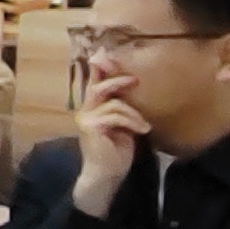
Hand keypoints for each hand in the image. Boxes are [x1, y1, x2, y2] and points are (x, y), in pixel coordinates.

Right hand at [70, 64, 149, 205]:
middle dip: (117, 80)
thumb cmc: (114, 152)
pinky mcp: (91, 127)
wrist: (105, 175)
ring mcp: (86, 119)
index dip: (98, 67)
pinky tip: (142, 130)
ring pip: (114, 104)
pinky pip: (116, 115)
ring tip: (144, 126)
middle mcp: (85, 111)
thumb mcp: (122, 125)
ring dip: (134, 114)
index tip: (103, 52)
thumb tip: (130, 88)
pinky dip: (132, 122)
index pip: (93, 82)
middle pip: (98, 87)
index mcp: (91, 109)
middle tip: (135, 80)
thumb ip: (120, 108)